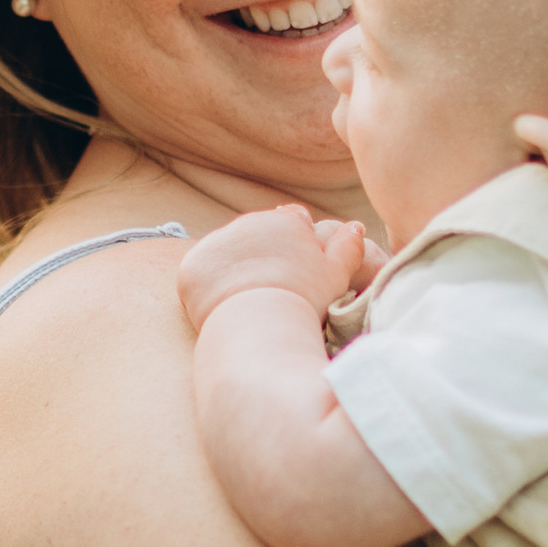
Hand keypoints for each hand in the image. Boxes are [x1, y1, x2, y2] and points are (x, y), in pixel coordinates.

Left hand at [178, 205, 371, 337]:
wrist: (261, 325)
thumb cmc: (305, 301)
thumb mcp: (336, 274)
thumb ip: (347, 247)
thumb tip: (356, 226)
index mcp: (286, 221)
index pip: (293, 221)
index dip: (297, 245)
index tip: (298, 270)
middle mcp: (248, 223)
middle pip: (257, 236)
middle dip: (265, 256)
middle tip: (274, 289)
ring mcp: (217, 243)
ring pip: (228, 253)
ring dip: (235, 269)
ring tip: (249, 301)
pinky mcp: (192, 268)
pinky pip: (201, 275)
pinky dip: (209, 289)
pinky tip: (224, 308)